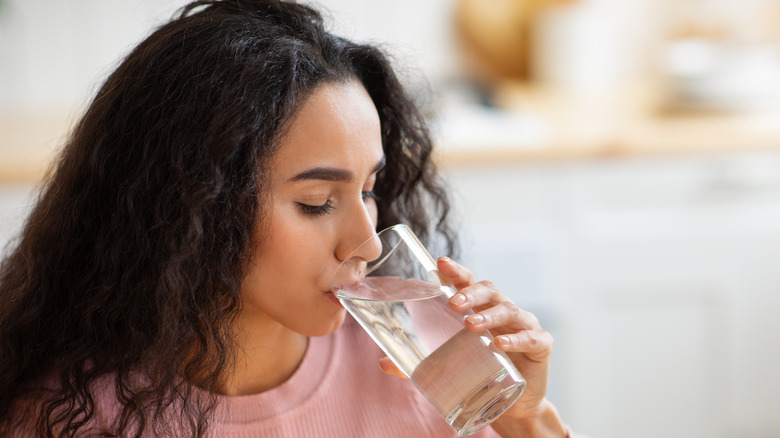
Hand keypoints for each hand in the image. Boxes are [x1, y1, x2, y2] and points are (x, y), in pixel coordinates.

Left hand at [378, 257, 554, 421]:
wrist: (513, 404)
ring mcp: (524, 326)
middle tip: (453, 303)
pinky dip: (517, 340)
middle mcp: (502, 311)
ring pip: (510, 310)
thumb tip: (383, 363)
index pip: (468, 283)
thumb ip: (416, 365)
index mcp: (480, 309)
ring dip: (489, 315)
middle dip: (471, 293)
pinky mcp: (541, 346)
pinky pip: (532, 337)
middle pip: (490, 290)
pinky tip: (501, 345)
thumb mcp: (448, 366)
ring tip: (471, 325)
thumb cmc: (480, 373)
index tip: (441, 263)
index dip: (456, 271)